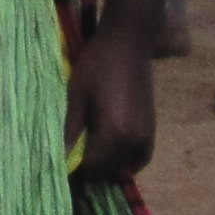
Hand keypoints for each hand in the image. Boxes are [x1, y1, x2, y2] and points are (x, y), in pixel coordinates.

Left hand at [63, 26, 155, 184]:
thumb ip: (71, 129)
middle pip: (110, 172)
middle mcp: (134, 142)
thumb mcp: (76, 95)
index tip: (62, 164)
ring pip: (125, 168)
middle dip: (91, 171)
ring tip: (89, 154)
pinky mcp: (152, 131)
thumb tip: (62, 159)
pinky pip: (139, 159)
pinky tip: (110, 152)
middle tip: (73, 158)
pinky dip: (125, 162)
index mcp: (115, 133)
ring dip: (107, 167)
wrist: (129, 43)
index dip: (75, 170)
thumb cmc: (98, 64)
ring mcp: (147, 138)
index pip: (93, 169)